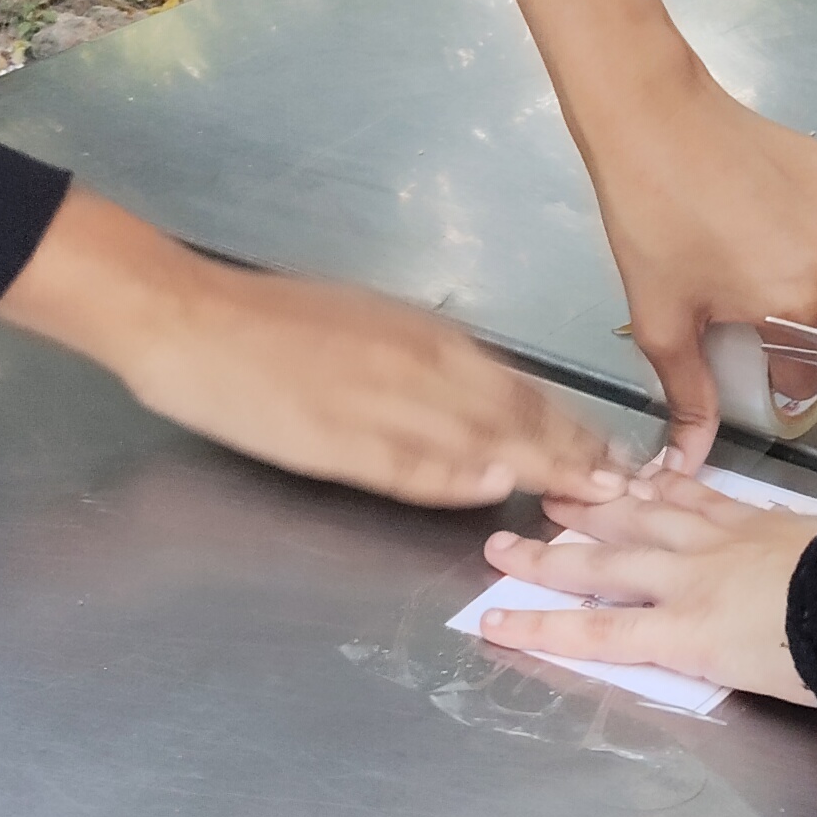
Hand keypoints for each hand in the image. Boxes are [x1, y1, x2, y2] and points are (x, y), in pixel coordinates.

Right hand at [0, 188, 617, 509]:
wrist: (189, 315)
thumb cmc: (269, 320)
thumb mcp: (365, 324)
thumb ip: (425, 362)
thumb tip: (480, 396)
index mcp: (425, 337)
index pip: (519, 388)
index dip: (570, 427)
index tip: (614, 457)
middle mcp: (417, 364)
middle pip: (516, 415)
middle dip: (575, 455)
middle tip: (626, 491)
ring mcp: (379, 400)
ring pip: (476, 437)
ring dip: (538, 469)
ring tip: (591, 500)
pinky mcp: (336, 436)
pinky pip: (406, 461)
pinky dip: (454, 476)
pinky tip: (492, 487)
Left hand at [394, 0, 816, 464]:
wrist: (655, 119)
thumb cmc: (653, 222)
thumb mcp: (663, 320)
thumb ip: (688, 396)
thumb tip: (691, 460)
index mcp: (803, 309)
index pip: (804, 376)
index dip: (769, 373)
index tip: (741, 348)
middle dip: (791, 325)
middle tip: (738, 296)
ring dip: (808, 279)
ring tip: (751, 252)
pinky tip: (769, 218)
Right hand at [482, 467, 816, 698]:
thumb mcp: (754, 684)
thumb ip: (711, 662)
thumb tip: (695, 648)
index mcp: (686, 634)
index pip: (596, 635)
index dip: (540, 629)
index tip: (493, 622)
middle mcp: (689, 580)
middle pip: (604, 567)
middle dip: (546, 559)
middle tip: (500, 546)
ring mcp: (719, 539)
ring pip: (641, 517)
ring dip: (595, 508)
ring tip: (558, 496)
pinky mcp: (751, 516)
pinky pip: (695, 495)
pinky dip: (664, 484)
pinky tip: (644, 475)